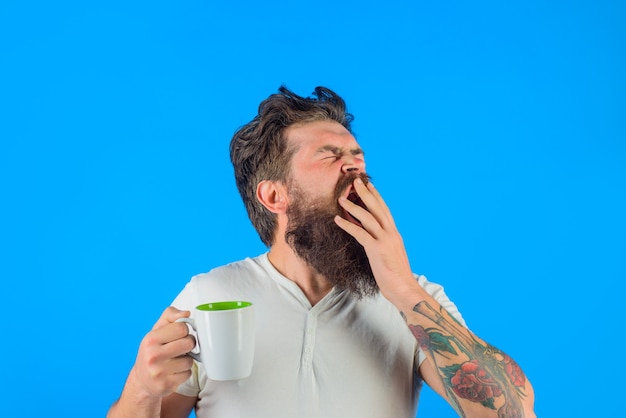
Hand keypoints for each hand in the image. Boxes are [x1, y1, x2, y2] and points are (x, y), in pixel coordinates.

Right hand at [129, 307, 195, 398]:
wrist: (142, 381)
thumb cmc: (153, 351)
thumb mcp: (156, 330)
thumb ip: (170, 316)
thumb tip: (186, 314)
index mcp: (150, 339)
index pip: (182, 328)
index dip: (184, 331)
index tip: (179, 335)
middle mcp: (153, 355)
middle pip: (189, 343)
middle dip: (188, 344)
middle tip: (180, 348)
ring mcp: (159, 372)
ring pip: (190, 360)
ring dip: (186, 360)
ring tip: (175, 360)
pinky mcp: (166, 385)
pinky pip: (188, 373)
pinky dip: (184, 372)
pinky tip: (174, 371)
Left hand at [335, 178, 421, 304]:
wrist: (404, 289)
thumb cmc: (396, 276)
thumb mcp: (391, 255)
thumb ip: (385, 245)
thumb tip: (375, 240)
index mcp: (394, 234)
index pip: (385, 210)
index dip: (377, 197)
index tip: (370, 186)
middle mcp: (391, 234)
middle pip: (377, 208)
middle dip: (366, 193)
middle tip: (356, 181)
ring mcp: (384, 241)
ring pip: (368, 217)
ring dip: (353, 207)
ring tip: (341, 199)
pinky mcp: (376, 250)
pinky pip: (359, 233)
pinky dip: (347, 225)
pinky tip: (337, 219)